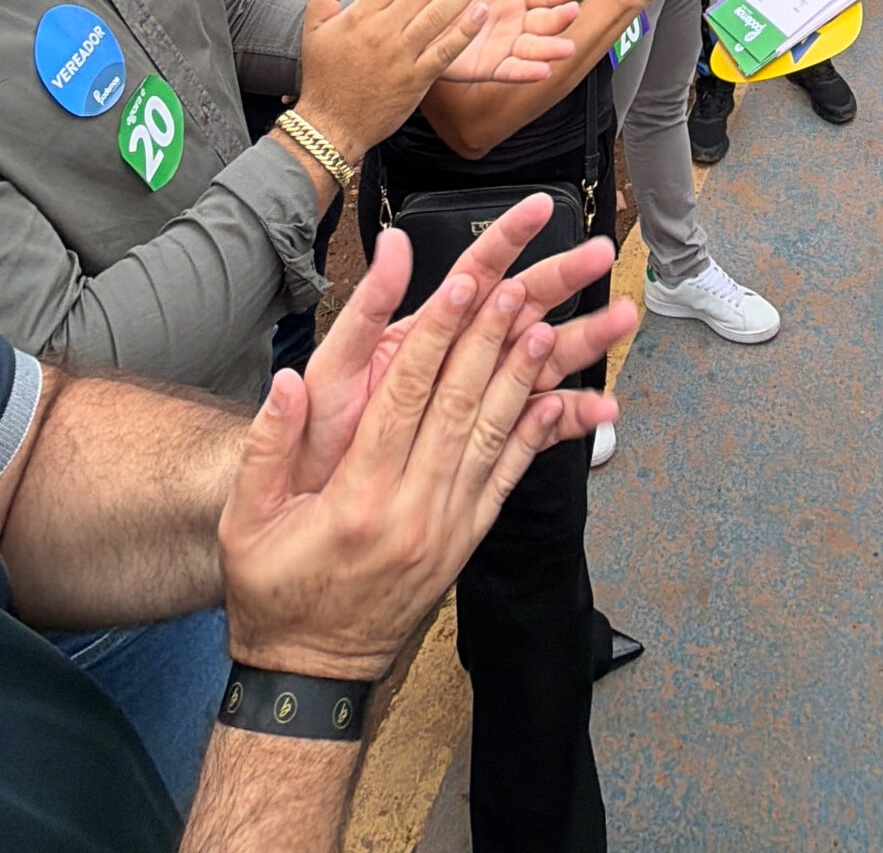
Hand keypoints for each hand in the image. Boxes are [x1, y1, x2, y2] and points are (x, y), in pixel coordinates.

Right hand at [221, 215, 633, 680]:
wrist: (312, 676)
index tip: (460, 285)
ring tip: (547, 325)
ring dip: (522, 378)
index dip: (435, 337)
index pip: (405, 398)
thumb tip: (288, 381)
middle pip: (459, 406)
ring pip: (493, 437)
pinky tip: (558, 398)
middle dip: (489, 339)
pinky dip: (535, 437)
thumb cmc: (272, 595)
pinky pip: (507, 481)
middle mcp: (412, 512)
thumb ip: (264, 448)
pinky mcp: (465, 544)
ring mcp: (446, 530)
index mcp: (358, 498)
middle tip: (515, 286)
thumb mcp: (244, 525)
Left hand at [288, 195, 625, 496]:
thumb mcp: (334, 369)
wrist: (311, 514)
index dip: (506, 238)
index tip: (540, 206)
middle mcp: (452, 359)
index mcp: (419, 334)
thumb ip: (366, 309)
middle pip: (519, 307)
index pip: (471, 274)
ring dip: (582, 339)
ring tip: (622, 320)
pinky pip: (534, 429)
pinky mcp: (481, 446)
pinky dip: (569, 419)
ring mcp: (470, 400)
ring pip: (539, 361)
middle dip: (564, 276)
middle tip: (603, 251)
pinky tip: (601, 411)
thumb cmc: (317, 440)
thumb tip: (391, 243)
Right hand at [294, 0, 493, 166]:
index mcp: (360, 15)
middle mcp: (383, 31)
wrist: (329, 125)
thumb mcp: (314, 29)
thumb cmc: (323, 77)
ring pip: (437, 15)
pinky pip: (445, 52)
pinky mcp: (416, 80)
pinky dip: (464, 32)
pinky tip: (482, 13)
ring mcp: (401, 55)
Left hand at [427, 0, 582, 86]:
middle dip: (561, 17)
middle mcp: (514, 22)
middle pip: (545, 20)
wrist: (417, 23)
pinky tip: (542, 70)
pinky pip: (511, 71)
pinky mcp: (488, 67)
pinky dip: (526, 72)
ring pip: (533, 48)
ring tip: (564, 48)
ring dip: (550, 48)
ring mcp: (504, 45)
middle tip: (572, 11)